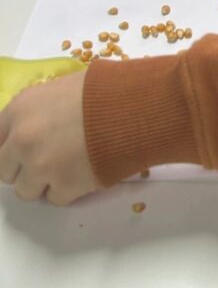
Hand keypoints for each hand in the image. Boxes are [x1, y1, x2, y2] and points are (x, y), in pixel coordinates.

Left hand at [0, 70, 97, 204]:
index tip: (21, 154)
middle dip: (24, 168)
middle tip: (48, 161)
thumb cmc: (104, 91)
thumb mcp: (61, 89)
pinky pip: (56, 198)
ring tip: (70, 167)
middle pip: (5, 171)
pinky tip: (85, 171)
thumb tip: (34, 129)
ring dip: (45, 183)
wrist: (135, 107)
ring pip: (26, 191)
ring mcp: (40, 166)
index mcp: (18, 111)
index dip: (9, 149)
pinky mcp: (64, 186)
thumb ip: (38, 112)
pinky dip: (69, 190)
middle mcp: (21, 140)